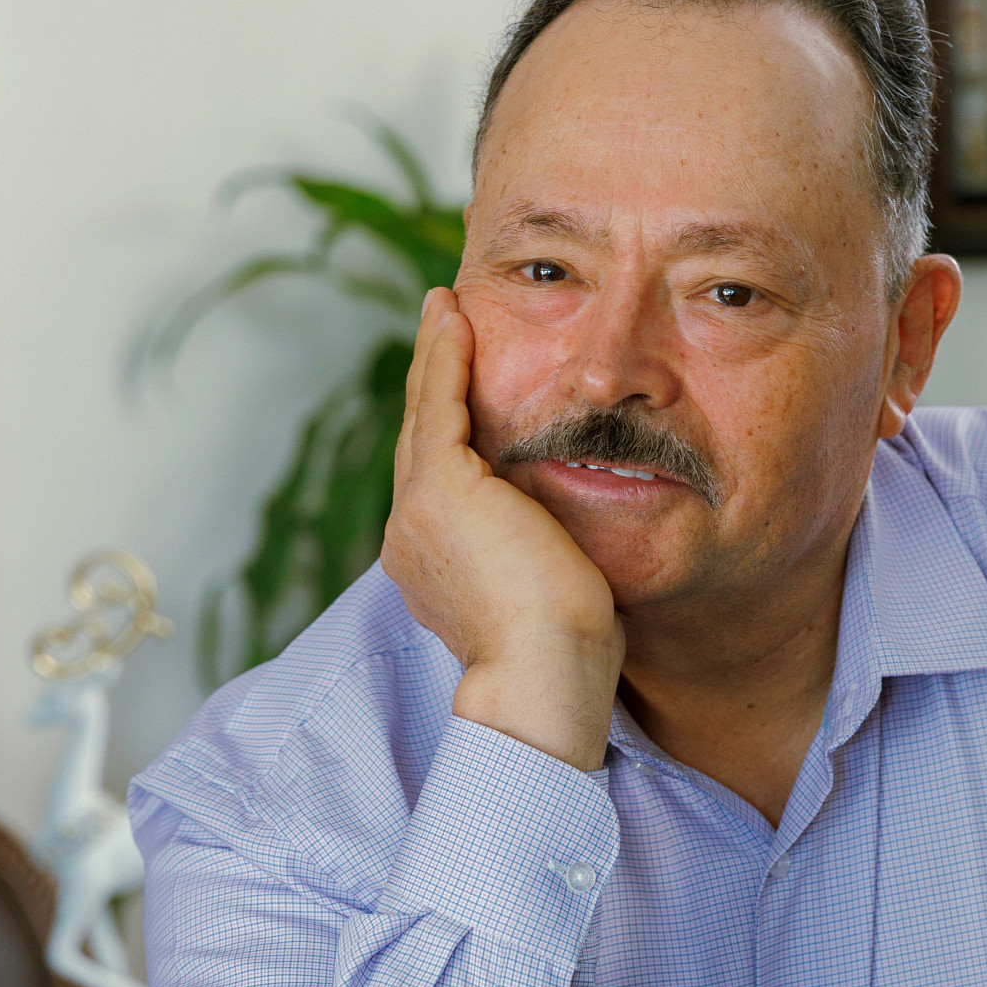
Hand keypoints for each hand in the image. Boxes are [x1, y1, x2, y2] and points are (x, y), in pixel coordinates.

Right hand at [382, 287, 623, 768]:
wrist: (546, 677)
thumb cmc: (567, 655)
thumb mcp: (552, 590)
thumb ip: (547, 555)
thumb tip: (574, 544)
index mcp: (434, 562)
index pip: (442, 476)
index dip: (448, 425)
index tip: (460, 388)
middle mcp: (411, 535)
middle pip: (423, 435)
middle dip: (432, 377)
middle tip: (443, 322)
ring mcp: (418, 511)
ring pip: (426, 413)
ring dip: (434, 355)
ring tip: (445, 308)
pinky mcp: (440, 489)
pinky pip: (439, 403)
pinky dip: (445, 356)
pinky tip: (455, 317)